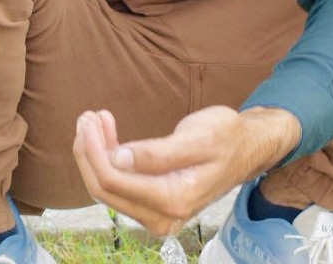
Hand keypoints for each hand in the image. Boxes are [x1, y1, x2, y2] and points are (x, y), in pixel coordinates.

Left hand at [72, 105, 299, 235]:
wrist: (247, 149)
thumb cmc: (226, 137)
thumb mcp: (196, 137)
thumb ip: (157, 153)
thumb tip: (118, 158)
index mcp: (174, 198)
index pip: (115, 180)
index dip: (94, 150)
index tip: (90, 118)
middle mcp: (163, 216)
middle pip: (105, 189)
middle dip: (89, 152)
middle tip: (86, 116)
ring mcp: (157, 215)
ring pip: (108, 190)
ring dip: (95, 154)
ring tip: (95, 120)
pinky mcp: (154, 205)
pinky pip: (120, 187)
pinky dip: (107, 160)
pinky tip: (108, 134)